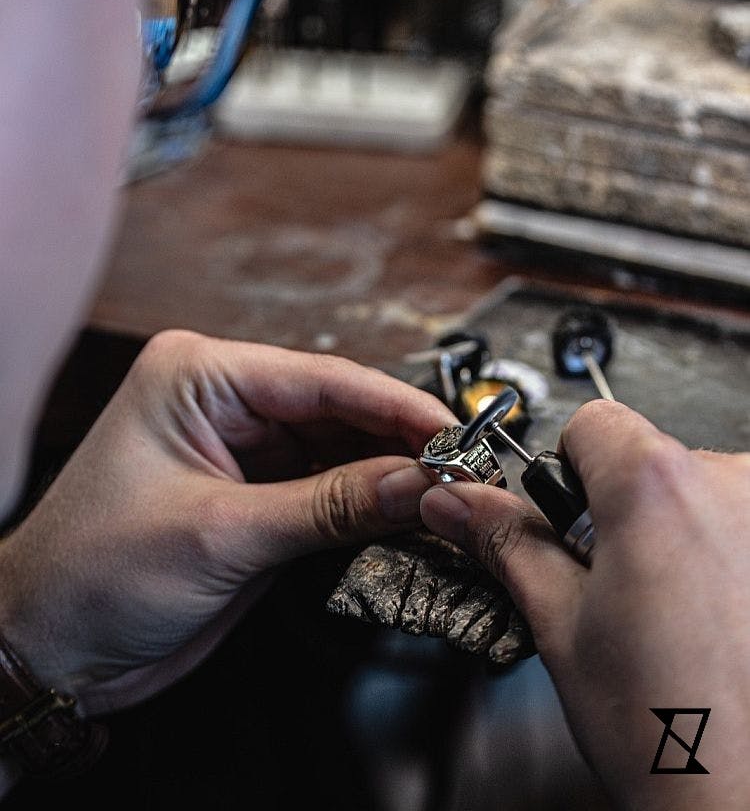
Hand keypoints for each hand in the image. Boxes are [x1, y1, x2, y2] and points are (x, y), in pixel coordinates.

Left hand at [0, 331, 454, 715]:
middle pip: (337, 408)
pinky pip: (327, 487)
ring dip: (389, 473)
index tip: (451, 431)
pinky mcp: (255, 494)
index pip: (320, 378)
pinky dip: (367, 502)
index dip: (394, 404)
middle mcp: (222, 401)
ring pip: (339, 447)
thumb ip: (329, 505)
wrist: (51, 650)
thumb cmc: (90, 575)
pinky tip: (405, 513)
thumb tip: (415, 483)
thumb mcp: (222, 534)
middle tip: (460, 469)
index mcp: (197, 376)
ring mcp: (241, 448)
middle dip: (399, 440)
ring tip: (444, 493)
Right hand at [420, 400, 749, 809]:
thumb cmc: (672, 731)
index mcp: (656, 488)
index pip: (594, 421)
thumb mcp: (562, 624)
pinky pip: (742, 521)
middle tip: (618, 585)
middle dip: (622, 509)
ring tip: (673, 612)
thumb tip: (456, 504)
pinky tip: (716, 617)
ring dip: (679, 532)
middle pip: (648, 456)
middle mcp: (733, 485)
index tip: (569, 518)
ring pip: (700, 491)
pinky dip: (725, 552)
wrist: (746, 797)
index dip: (567, 470)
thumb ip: (507, 543)